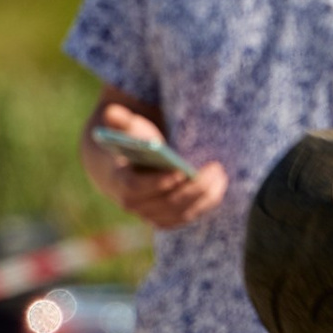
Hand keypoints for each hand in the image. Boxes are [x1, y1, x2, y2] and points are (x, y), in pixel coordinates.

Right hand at [79, 101, 226, 233]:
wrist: (126, 165)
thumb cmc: (130, 142)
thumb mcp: (125, 129)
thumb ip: (119, 120)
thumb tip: (112, 113)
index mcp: (119, 181)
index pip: (136, 187)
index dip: (158, 182)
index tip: (180, 171)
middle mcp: (134, 204)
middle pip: (166, 203)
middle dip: (193, 187)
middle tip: (215, 169)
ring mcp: (149, 215)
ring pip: (180, 212)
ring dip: (204, 196)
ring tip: (220, 176)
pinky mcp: (165, 219)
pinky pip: (187, 216)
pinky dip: (204, 204)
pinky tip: (218, 187)